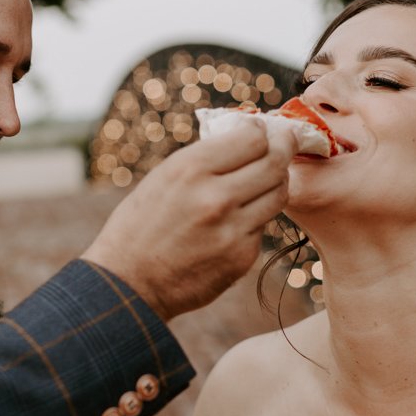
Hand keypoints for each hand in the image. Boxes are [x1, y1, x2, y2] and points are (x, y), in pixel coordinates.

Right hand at [82, 122, 294, 318]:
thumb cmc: (140, 226)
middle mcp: (216, 197)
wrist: (129, 283)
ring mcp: (233, 229)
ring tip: (268, 177)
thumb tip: (247, 140)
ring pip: (279, 193)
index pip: (252, 138)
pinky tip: (238, 218)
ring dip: (277, 181)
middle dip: (284, 148)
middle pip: (274, 162)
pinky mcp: (242, 257)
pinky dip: (256, 217)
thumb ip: (204, 159)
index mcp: (190, 169)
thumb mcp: (163, 178)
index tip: (263, 131)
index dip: (262, 131)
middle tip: (286, 143)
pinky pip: (263, 226)